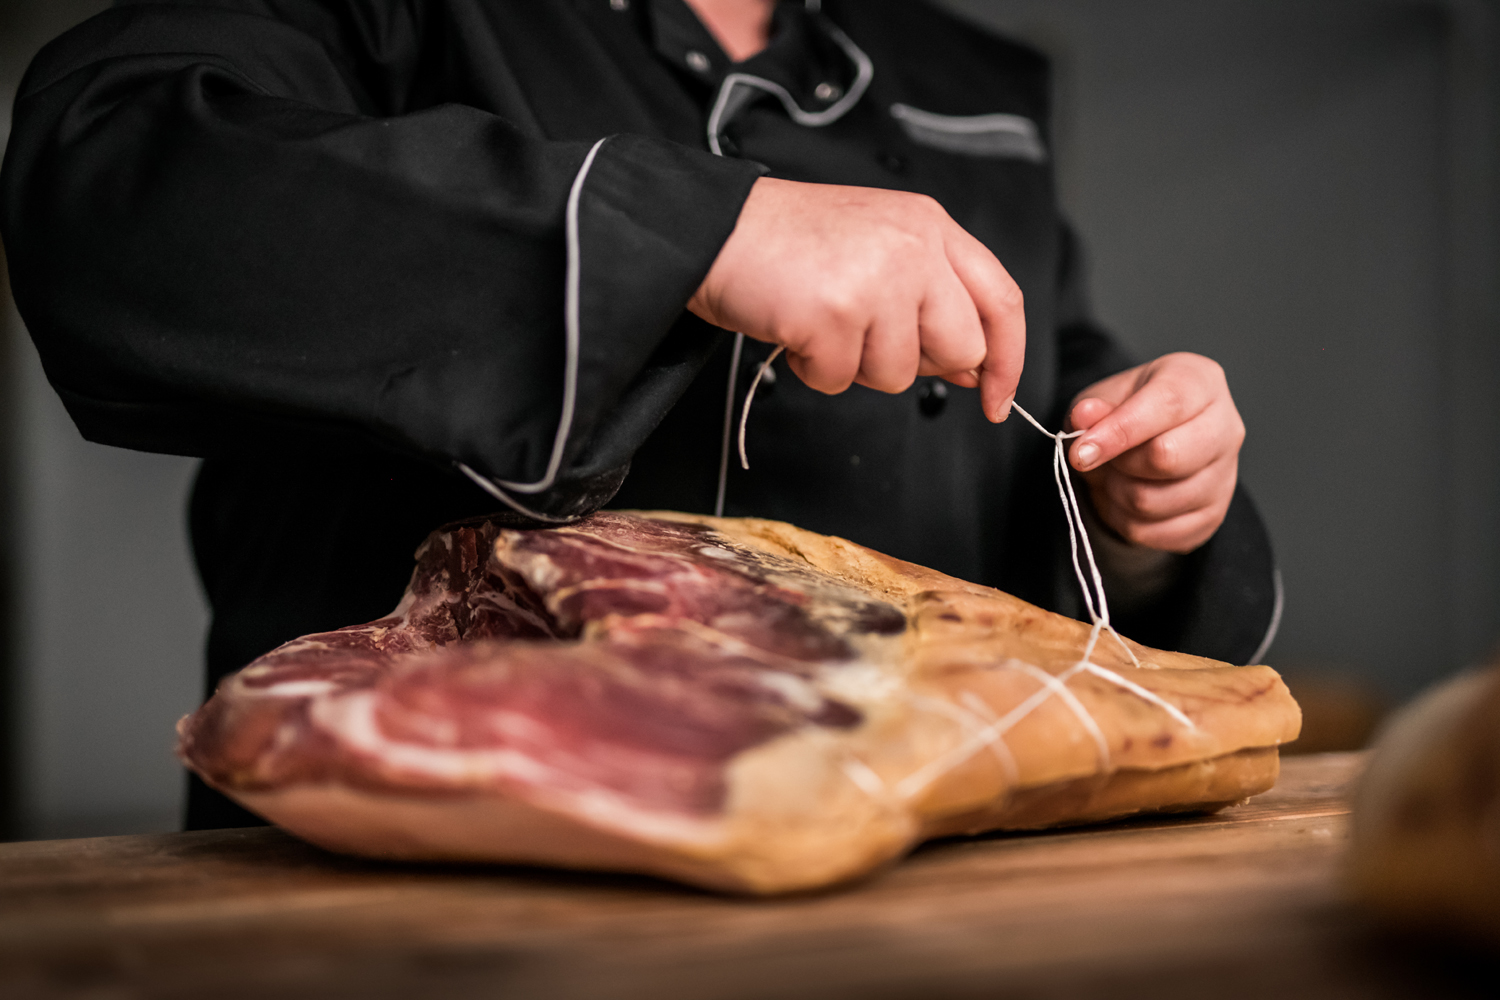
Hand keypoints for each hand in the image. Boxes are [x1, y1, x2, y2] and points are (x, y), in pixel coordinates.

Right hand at [687, 177, 1025, 420]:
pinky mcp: (835, 312)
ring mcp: (878, 278)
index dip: (1007, 358)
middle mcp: (913, 245)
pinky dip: (812, 368)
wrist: (712, 231)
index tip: (998, 398)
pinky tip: (794, 328)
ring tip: (818, 319)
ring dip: (853, 364)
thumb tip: (973, 368)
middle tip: (861, 335)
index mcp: (929, 225)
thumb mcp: (876, 249)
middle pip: (959, 347)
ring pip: (899, 373)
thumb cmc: (787, 245)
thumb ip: (932, 299)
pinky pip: (841, 379)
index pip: (1001, 300)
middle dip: (912, 362)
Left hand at [1066, 352, 1243, 553]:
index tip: (1081, 451)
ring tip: (1116, 475)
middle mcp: (1225, 427)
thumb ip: (1093, 408)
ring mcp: (1225, 475)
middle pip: (1167, 457)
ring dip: (1117, 494)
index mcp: (1200, 382)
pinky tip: (1127, 497)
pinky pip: (1155, 533)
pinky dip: (1126, 520)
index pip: (1167, 405)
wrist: (1150, 443)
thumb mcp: (1104, 398)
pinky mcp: (1213, 515)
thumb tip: (1084, 416)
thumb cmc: (1130, 412)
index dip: (1119, 431)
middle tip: (1104, 457)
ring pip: (1153, 501)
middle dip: (1120, 464)